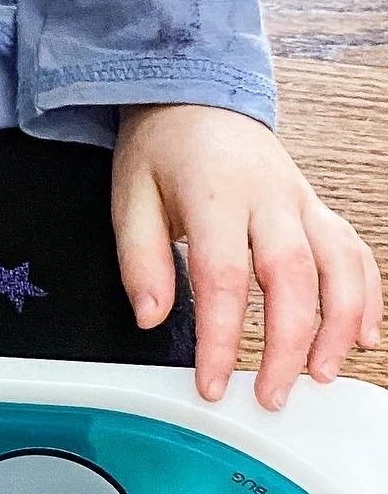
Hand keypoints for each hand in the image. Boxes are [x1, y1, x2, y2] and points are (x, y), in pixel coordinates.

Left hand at [112, 103, 381, 408]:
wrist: (197, 99)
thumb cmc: (162, 152)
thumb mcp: (130, 198)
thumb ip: (140, 260)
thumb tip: (151, 318)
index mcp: (215, 195)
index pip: (223, 277)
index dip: (221, 338)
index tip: (212, 383)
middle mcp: (269, 197)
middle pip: (292, 276)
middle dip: (288, 343)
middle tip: (272, 394)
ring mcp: (301, 201)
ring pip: (339, 264)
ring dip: (340, 324)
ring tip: (323, 374)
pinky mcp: (317, 209)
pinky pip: (354, 252)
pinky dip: (367, 296)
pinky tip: (362, 337)